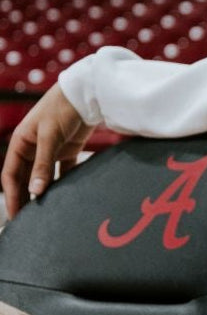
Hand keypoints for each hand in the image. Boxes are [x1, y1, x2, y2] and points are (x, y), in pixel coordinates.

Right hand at [1, 84, 96, 219]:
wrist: (88, 92)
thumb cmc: (62, 109)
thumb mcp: (49, 136)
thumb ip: (43, 164)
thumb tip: (35, 191)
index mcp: (20, 143)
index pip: (10, 175)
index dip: (11, 196)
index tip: (15, 217)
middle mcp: (32, 148)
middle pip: (25, 179)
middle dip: (25, 199)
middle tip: (28, 222)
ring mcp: (50, 150)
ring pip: (43, 177)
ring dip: (43, 193)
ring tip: (45, 214)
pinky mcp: (68, 150)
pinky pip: (62, 172)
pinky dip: (63, 184)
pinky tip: (66, 198)